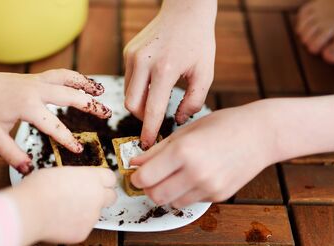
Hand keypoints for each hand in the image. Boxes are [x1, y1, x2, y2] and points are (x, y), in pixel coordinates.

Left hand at [0, 56, 111, 173]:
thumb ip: (12, 154)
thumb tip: (29, 169)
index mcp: (26, 106)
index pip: (53, 125)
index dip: (68, 139)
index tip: (80, 150)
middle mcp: (35, 90)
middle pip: (69, 96)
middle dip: (89, 106)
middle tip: (106, 114)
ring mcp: (36, 81)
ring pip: (67, 78)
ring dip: (85, 84)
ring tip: (101, 92)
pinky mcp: (35, 77)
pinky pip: (60, 74)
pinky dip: (75, 77)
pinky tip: (84, 84)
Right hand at [5, 167, 116, 245]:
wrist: (29, 211)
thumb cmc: (38, 188)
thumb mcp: (59, 173)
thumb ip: (75, 178)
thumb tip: (75, 183)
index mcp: (92, 178)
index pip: (110, 178)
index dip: (103, 180)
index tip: (98, 182)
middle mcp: (97, 197)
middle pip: (111, 197)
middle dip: (102, 197)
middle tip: (88, 197)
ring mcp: (92, 216)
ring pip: (95, 213)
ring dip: (85, 212)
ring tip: (63, 209)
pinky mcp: (84, 232)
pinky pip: (83, 227)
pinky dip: (74, 225)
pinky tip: (59, 221)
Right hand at [123, 0, 216, 148]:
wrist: (185, 11)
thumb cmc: (199, 42)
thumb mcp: (205, 73)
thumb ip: (193, 101)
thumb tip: (178, 119)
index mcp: (165, 69)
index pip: (153, 109)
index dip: (150, 130)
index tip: (147, 144)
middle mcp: (143, 62)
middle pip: (132, 105)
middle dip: (142, 118)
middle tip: (156, 121)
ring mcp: (132, 56)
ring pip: (128, 94)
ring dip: (140, 104)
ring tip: (157, 101)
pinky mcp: (128, 52)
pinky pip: (128, 80)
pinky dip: (138, 89)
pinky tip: (153, 85)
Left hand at [130, 102, 275, 206]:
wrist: (261, 134)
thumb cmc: (222, 125)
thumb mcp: (186, 131)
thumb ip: (157, 150)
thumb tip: (134, 163)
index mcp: (183, 151)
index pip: (145, 177)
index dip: (136, 177)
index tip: (136, 173)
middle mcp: (195, 172)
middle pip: (155, 196)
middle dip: (148, 188)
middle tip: (151, 177)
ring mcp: (209, 187)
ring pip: (171, 203)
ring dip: (166, 193)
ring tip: (174, 175)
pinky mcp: (218, 196)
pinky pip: (190, 202)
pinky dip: (185, 193)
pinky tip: (194, 177)